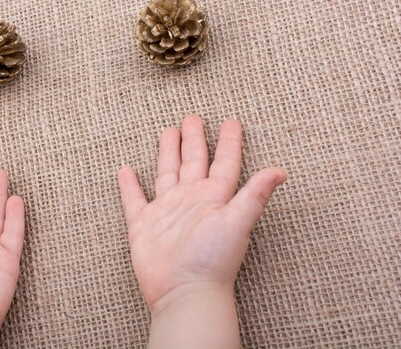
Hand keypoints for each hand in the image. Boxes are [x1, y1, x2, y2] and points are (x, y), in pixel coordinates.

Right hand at [118, 115, 285, 315]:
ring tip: (168, 133)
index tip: (231, 122)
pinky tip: (126, 171)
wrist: (184, 291)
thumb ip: (255, 194)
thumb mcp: (237, 221)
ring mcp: (166, 211)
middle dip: (194, 139)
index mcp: (213, 197)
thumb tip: (281, 170)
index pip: (224, 162)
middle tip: (193, 117)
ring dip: (167, 153)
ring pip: (167, 173)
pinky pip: (135, 200)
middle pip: (193, 161)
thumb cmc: (213, 260)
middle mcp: (191, 199)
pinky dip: (130, 186)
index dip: (228, 142)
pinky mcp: (144, 225)